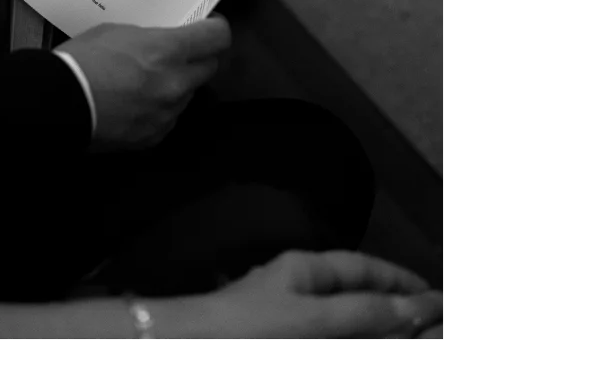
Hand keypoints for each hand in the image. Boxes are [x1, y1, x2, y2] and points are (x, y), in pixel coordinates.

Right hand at [56, 17, 231, 151]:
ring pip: (188, 94)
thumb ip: (151, 37)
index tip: (209, 26)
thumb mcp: (118, 31)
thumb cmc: (82, 60)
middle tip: (182, 50)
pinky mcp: (152, 137)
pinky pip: (169, 118)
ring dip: (179, 84)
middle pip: (210, 67)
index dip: (216, 29)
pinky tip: (138, 102)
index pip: (217, 38)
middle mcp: (175, 85)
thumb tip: (164, 43)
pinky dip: (161, 108)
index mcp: (168, 52)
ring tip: (150, 78)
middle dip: (200, 56)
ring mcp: (165, 115)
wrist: (56, 105)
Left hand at [171, 249, 448, 340]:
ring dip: (368, 331)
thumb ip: (361, 313)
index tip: (432, 296)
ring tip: (398, 340)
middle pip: (353, 296)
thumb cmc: (243, 327)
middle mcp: (294, 291)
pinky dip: (343, 341)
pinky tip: (353, 348)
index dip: (399, 280)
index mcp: (303, 269)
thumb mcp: (311, 317)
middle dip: (389, 309)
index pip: (363, 267)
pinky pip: (319, 336)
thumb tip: (414, 308)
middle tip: (423, 326)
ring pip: (337, 322)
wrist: (182, 348)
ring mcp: (282, 321)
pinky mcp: (273, 340)